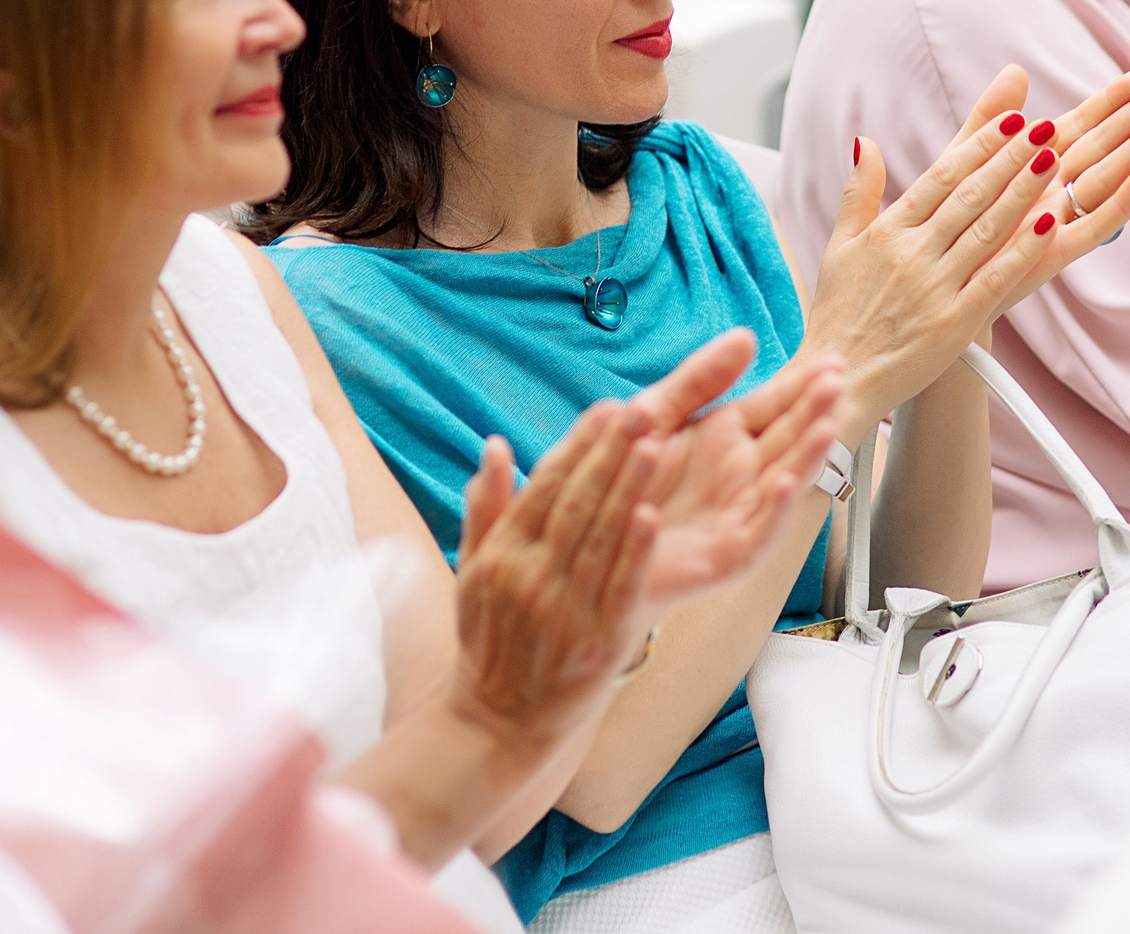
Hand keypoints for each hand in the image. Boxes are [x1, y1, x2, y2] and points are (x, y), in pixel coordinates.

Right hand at [446, 405, 661, 758]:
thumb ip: (486, 508)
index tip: (607, 408)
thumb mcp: (473, 574)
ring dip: (629, 487)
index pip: (545, 487)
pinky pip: (619, 588)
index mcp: (504, 555)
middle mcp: (531, 576)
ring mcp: (565, 609)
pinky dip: (635, 551)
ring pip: (602, 537)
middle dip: (611, 452)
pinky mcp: (598, 641)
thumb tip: (494, 446)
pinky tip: (651, 516)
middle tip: (643, 408)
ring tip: (656, 442)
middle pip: (577, 503)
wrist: (499, 722)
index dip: (579, 446)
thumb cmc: (489, 641)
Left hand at [621, 331, 843, 604]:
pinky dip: (774, 510)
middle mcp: (739, 474)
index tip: (832, 360)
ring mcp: (737, 514)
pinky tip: (785, 482)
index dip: (802, 385)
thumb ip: (701, 378)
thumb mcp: (656, 413)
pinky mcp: (725, 553)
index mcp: (725, 438)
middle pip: (788, 439)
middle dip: (815, 411)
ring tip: (827, 425)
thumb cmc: (623, 478)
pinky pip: (757, 533)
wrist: (591, 539)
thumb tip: (747, 336)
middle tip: (838, 381)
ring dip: (807, 456)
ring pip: (784, 482)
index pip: (774, 405)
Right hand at [808, 63, 1129, 425]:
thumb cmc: (839, 315)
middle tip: (1043, 126)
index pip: (940, 177)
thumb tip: (868, 142)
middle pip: (969, 195)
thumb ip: (858, 193)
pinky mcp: (953, 323)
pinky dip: (1022, 251)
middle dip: (1009, 157)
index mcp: (886, 232)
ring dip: (1023, 192)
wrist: (839, 377)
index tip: (1010, 118)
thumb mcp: (839, 247)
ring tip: (1053, 160)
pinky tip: (1049, 225)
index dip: (978, 145)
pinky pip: (994, 279)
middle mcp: (911, 254)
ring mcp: (934, 288)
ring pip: (986, 230)